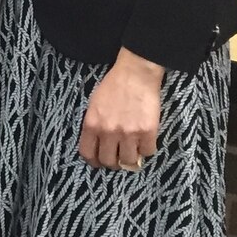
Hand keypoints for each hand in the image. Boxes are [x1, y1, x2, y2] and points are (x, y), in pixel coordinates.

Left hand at [80, 50, 162, 172]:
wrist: (135, 73)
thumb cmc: (113, 86)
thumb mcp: (94, 105)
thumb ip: (95, 126)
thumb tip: (98, 145)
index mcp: (92, 124)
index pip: (88, 154)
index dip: (94, 161)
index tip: (99, 161)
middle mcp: (108, 131)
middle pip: (108, 162)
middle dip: (113, 163)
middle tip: (119, 157)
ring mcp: (128, 133)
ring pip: (129, 161)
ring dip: (131, 158)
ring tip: (133, 149)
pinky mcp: (147, 131)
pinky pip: (148, 152)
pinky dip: (147, 149)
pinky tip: (145, 140)